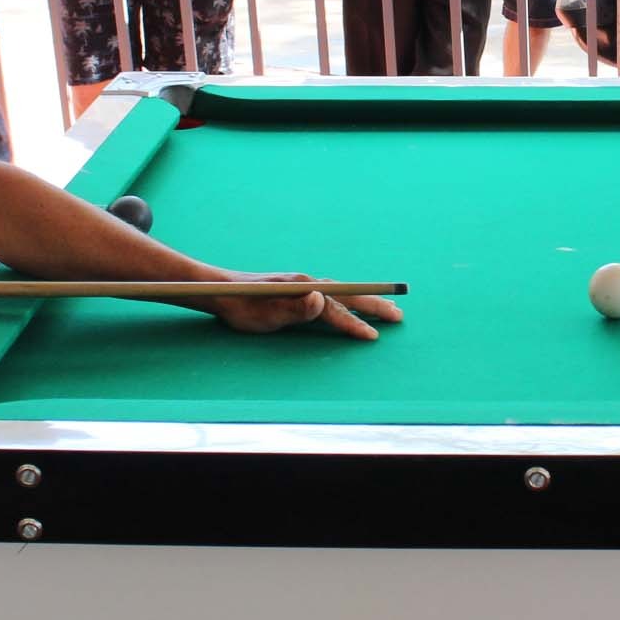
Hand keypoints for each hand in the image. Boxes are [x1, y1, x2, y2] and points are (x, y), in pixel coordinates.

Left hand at [207, 269, 402, 340]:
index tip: (374, 337)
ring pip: (342, 292)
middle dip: (373, 305)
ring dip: (365, 300)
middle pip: (347, 295)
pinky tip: (351, 301)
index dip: (356, 323)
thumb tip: (321, 298)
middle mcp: (308, 282)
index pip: (337, 308)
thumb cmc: (241, 306)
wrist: (221, 290)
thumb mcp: (265, 314)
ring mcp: (304, 283)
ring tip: (384, 308)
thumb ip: (295, 308)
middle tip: (398, 315)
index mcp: (303, 289)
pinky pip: (333, 292)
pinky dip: (349, 297)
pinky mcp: (298, 287)